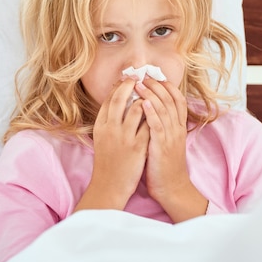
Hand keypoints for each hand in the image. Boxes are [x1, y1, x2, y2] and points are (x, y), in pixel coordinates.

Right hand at [74, 78, 148, 211]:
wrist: (109, 186)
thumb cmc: (107, 163)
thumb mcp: (103, 139)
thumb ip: (109, 123)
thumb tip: (117, 105)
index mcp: (100, 127)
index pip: (108, 100)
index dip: (118, 86)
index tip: (126, 77)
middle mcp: (109, 129)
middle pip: (118, 99)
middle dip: (129, 85)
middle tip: (138, 75)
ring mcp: (123, 138)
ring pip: (135, 109)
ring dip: (145, 97)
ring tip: (151, 90)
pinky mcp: (136, 148)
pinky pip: (148, 126)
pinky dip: (154, 116)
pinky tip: (160, 110)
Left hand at [135, 78, 207, 221]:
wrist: (171, 188)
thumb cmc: (164, 165)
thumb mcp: (166, 142)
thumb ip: (161, 126)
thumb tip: (150, 110)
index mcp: (178, 127)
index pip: (177, 99)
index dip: (167, 86)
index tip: (155, 76)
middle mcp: (177, 129)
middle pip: (170, 100)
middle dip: (157, 85)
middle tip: (143, 75)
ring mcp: (171, 137)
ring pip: (164, 109)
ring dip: (151, 95)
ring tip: (139, 84)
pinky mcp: (162, 146)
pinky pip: (157, 126)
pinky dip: (151, 112)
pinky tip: (143, 103)